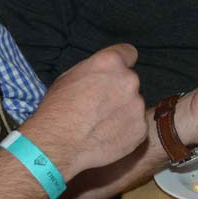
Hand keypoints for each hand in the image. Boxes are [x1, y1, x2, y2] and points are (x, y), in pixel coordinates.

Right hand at [22, 45, 147, 179]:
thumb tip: (103, 74)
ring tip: (100, 126)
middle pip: (130, 81)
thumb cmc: (56, 110)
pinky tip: (107, 138)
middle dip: (119, 91)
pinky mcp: (140, 128)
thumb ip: (94, 71)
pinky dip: (125, 131)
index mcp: (111, 62)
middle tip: (100, 107)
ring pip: (134, 105)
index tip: (116, 74)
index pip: (129, 53)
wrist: (56, 145)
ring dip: (122, 112)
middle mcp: (129, 80)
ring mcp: (137, 105)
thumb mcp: (68, 77)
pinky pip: (136, 126)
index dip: (122, 64)